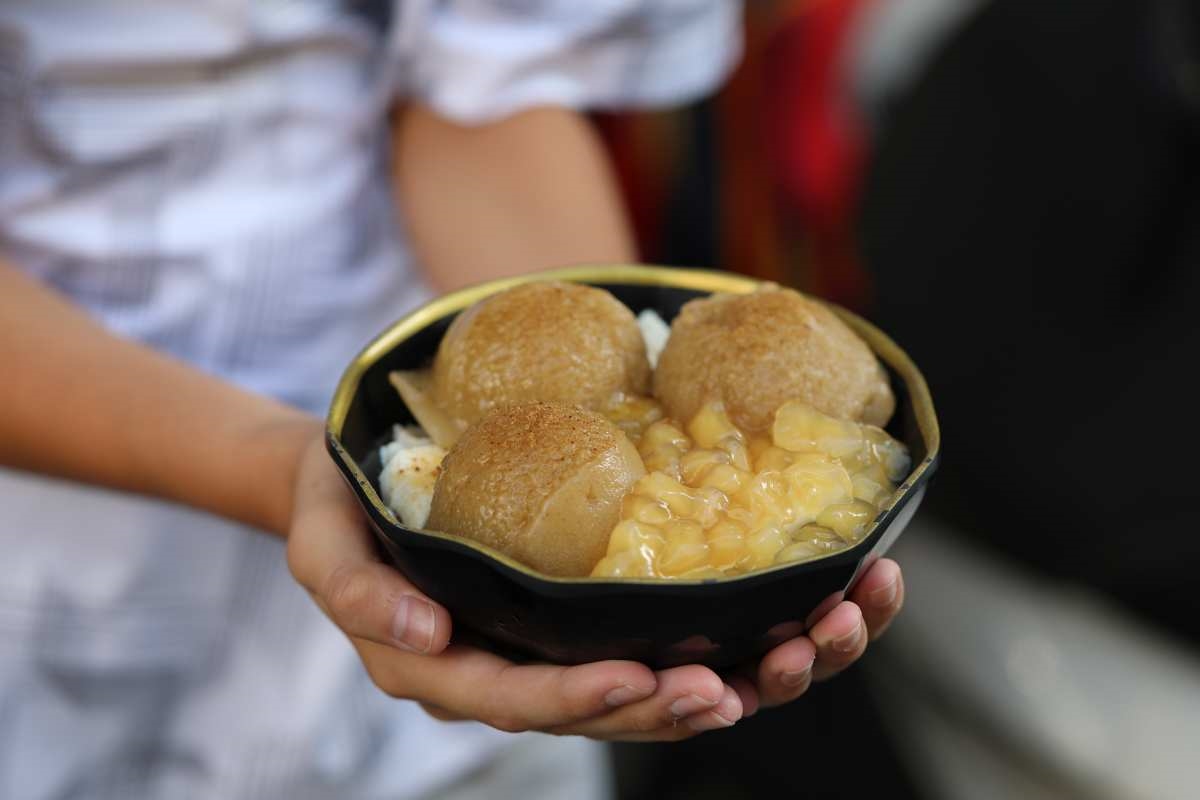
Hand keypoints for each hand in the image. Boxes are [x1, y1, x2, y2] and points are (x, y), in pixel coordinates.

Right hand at [286, 434, 903, 738]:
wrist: (361, 484)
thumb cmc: (339, 508)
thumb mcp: (324, 546)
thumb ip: (357, 593)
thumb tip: (425, 634)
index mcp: (447, 668)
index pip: (519, 700)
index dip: (580, 700)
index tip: (638, 679)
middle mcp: (509, 668)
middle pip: (599, 706)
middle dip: (668, 703)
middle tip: (734, 684)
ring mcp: (552, 643)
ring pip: (646, 683)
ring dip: (725, 676)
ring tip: (793, 652)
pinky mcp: (585, 608)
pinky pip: (659, 633)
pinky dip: (728, 632)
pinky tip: (793, 611)